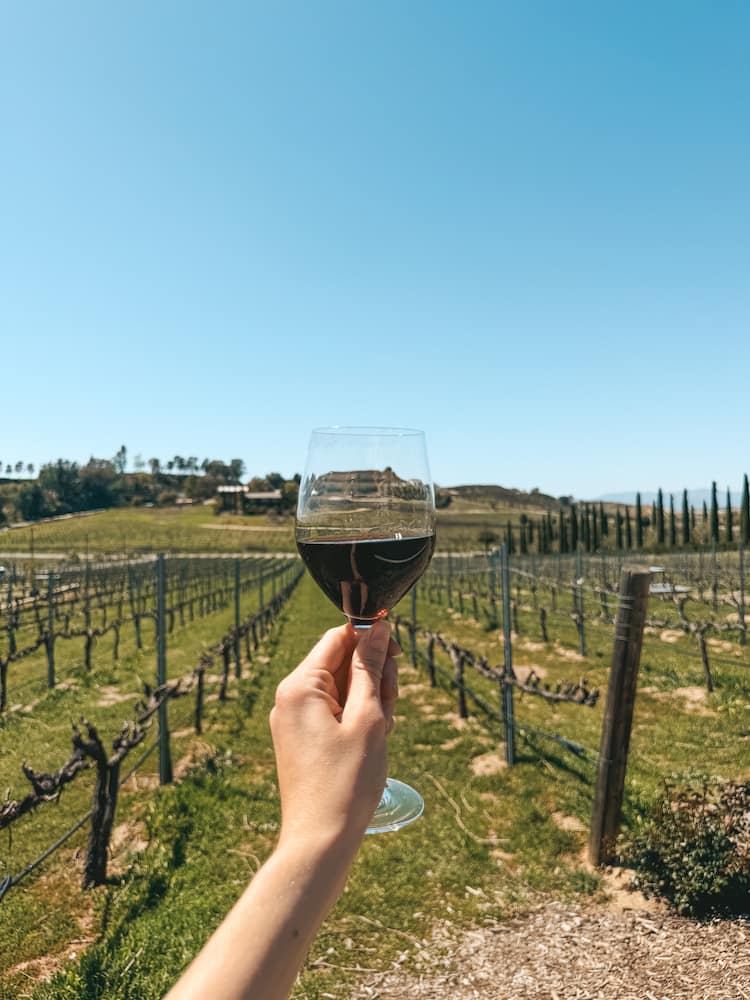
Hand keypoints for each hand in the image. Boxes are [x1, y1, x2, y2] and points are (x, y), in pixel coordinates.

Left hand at [269, 620, 399, 850]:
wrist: (320, 842)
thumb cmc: (346, 781)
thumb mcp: (368, 717)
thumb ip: (371, 668)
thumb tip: (378, 628)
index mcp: (300, 686)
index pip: (339, 638)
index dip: (372, 640)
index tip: (398, 656)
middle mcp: (290, 698)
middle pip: (341, 663)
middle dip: (374, 677)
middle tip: (390, 706)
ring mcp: (294, 720)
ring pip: (343, 689)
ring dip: (371, 701)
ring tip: (383, 732)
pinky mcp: (302, 740)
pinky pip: (335, 713)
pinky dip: (358, 720)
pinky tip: (373, 743)